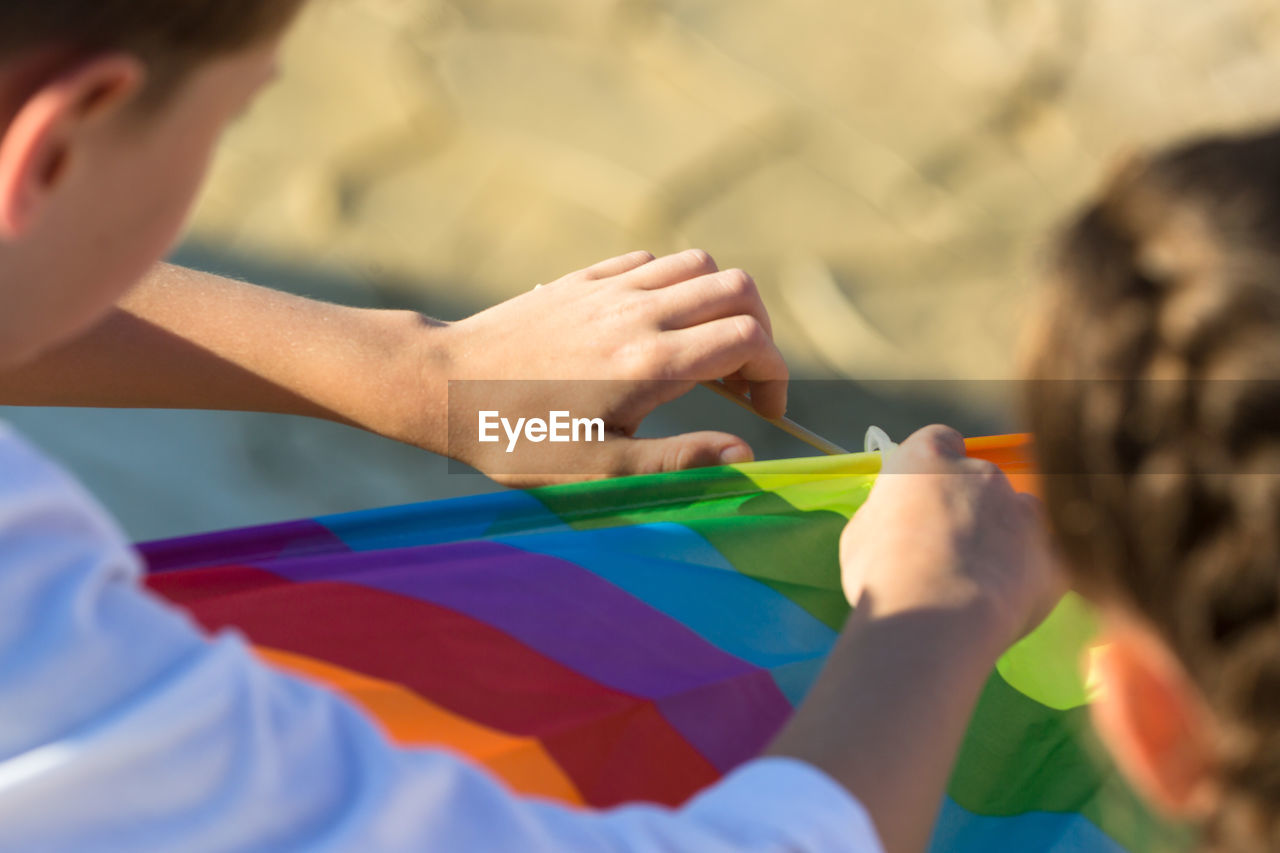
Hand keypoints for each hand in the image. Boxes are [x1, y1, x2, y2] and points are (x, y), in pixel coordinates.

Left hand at [431, 250, 788, 485]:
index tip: (765, 412)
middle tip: (744, 382)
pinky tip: (658, 326)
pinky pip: (652, 261)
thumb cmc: (518, 438)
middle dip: (760, 333)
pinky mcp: (584, 279)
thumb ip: (679, 461)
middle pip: (737, 290)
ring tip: (708, 351)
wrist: (443, 384)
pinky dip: (677, 285)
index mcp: (650, 362)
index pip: (748, 340)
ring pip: (699, 265)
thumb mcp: (599, 470)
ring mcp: (609, 288)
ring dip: (722, 304)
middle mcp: (638, 311)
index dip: (775, 374)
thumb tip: (746, 452)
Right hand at [840, 425, 1063, 656]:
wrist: (938, 618)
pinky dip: (1028, 576)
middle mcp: (982, 473)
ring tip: (979, 582)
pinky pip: (1044, 561)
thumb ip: (887, 517)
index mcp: (928, 458)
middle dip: (969, 508)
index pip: (941, 440)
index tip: (927, 493)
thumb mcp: (861, 536)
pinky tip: (1004, 603)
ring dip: (1004, 538)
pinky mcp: (1054, 556)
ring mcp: (1024, 511)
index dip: (936, 467)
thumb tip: (896, 522)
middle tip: (946, 553)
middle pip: (981, 480)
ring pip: (1019, 516)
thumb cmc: (883, 574)